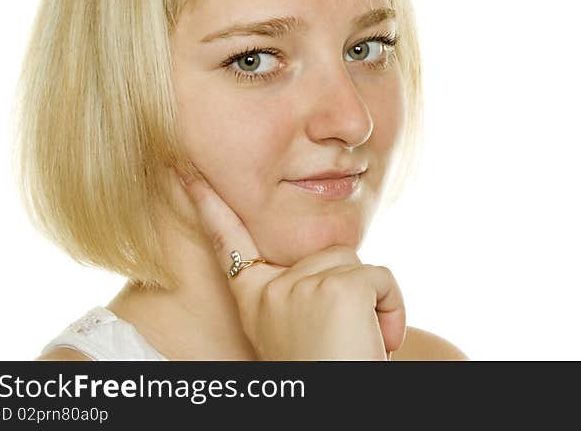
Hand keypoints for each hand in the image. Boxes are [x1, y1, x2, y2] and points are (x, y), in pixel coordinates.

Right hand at [175, 167, 405, 360]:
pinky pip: (382, 278)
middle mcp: (269, 291)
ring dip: (373, 302)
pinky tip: (378, 343)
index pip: (229, 243)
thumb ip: (298, 290)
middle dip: (349, 289)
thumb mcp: (299, 327)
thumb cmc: (328, 370)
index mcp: (253, 301)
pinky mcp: (338, 290)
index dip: (209, 206)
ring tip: (360, 344)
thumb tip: (324, 261)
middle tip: (346, 338)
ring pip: (356, 264)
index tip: (187, 173)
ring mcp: (300, 287)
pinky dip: (393, 310)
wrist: (339, 412)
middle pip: (325, 253)